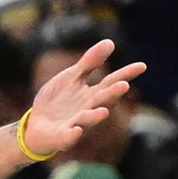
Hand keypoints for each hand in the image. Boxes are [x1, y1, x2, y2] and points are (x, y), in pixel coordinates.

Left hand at [22, 39, 145, 156]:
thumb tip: (110, 41)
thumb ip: (89, 63)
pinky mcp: (60, 137)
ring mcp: (75, 124)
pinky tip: (75, 130)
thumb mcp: (72, 77)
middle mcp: (88, 109)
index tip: (142, 66)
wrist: (35, 125)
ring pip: (87, 120)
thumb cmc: (58, 101)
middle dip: (112, 94)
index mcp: (92, 95)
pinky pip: (67, 137)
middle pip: (102, 101)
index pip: (111, 82)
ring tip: (103, 112)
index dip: (126, 74)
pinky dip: (71, 135)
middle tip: (123, 86)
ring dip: (95, 116)